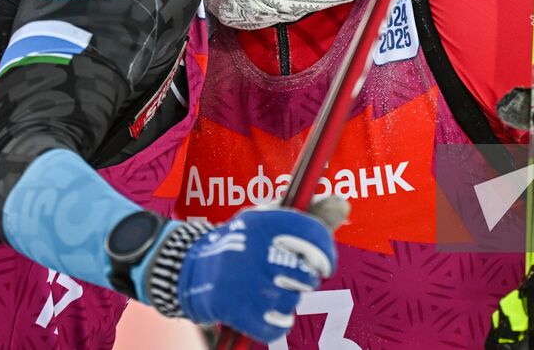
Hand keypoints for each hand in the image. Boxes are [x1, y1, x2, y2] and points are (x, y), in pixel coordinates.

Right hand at [152, 206, 336, 344]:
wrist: (190, 269)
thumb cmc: (242, 243)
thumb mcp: (267, 219)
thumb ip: (307, 215)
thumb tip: (343, 205)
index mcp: (263, 221)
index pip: (312, 233)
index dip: (326, 252)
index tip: (325, 264)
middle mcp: (255, 249)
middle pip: (307, 274)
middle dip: (303, 280)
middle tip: (288, 276)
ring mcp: (245, 281)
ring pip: (292, 302)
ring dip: (286, 301)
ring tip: (268, 290)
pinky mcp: (237, 310)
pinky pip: (277, 327)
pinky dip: (274, 323)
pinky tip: (264, 311)